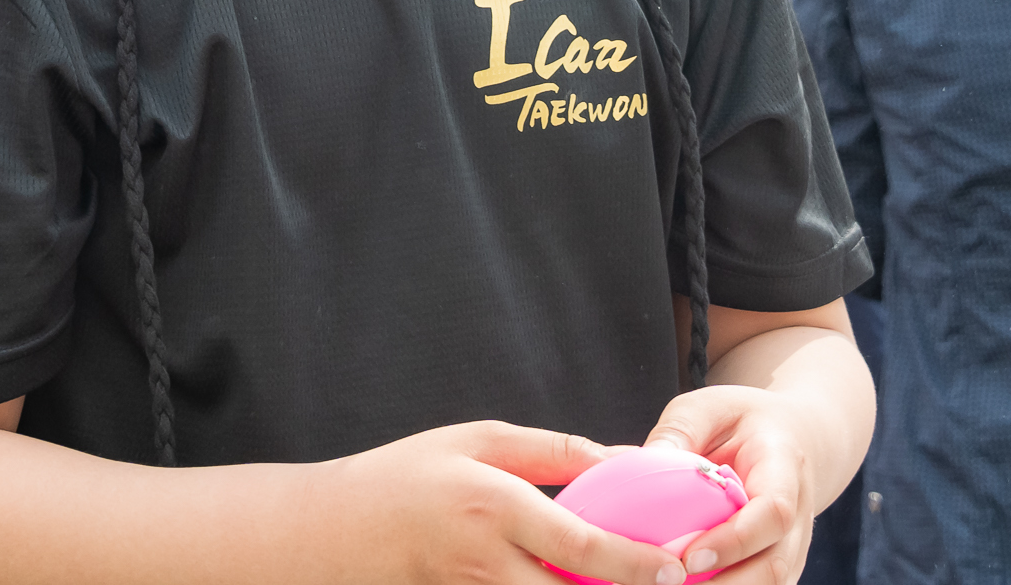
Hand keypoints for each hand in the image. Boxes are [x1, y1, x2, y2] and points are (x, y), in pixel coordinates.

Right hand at [326, 420, 686, 584]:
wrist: (336, 531)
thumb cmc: (410, 475)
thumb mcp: (478, 440)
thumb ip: (550, 451)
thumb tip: (618, 458)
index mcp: (496, 508)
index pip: (579, 547)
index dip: (633, 563)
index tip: (674, 568)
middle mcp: (488, 563)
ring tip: (631, 583)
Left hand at [643, 385, 828, 584]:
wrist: (788, 436)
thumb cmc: (740, 421)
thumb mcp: (707, 408)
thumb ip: (678, 432)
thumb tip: (639, 463)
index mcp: (784, 466)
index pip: (773, 511)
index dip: (734, 540)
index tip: (689, 558)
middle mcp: (799, 514)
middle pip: (775, 565)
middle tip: (672, 584)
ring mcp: (793, 545)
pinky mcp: (779, 564)